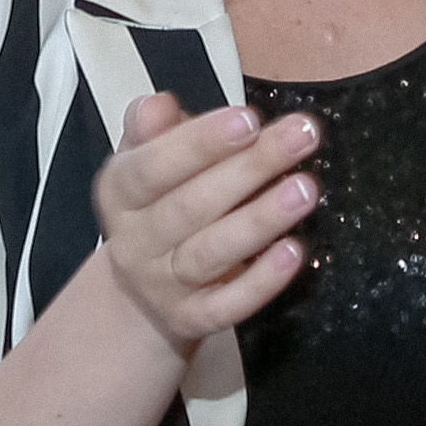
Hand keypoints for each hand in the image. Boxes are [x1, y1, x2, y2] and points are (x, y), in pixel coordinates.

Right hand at [95, 90, 320, 351]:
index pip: (153, 166)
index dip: (201, 142)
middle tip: (302, 136)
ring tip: (306, 189)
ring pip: (211, 253)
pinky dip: (261, 282)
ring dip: (261, 220)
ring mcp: (162, 286)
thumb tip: (159, 105)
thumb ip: (153, 128)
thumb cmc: (160, 201)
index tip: (250, 118)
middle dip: (250, 168)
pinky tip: (295, 252)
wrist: (143, 288)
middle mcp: (135, 242)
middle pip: (191, 206)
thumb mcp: (146, 158)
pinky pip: (227, 305)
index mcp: (120, 192)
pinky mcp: (191, 320)